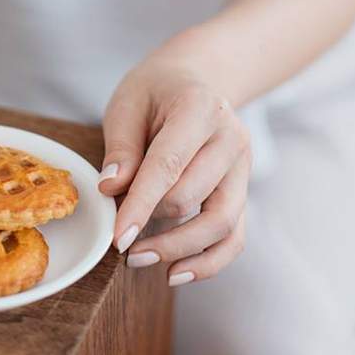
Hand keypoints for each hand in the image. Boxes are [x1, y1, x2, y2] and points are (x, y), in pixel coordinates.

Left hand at [98, 29, 250, 285]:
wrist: (195, 82)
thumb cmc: (154, 93)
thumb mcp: (127, 105)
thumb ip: (121, 147)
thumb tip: (111, 189)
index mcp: (199, 108)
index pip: (168, 165)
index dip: (141, 205)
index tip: (117, 238)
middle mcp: (230, 138)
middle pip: (192, 196)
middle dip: (151, 224)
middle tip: (116, 240)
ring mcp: (242, 167)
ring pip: (221, 223)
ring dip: (179, 249)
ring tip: (138, 260)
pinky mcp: (242, 191)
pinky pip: (234, 236)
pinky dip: (209, 261)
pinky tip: (176, 272)